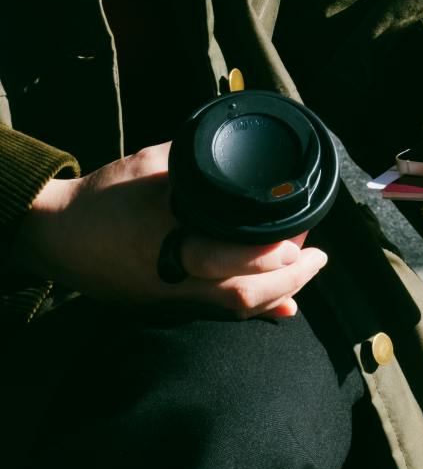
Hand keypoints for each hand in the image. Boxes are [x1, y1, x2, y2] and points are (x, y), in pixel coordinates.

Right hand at [13, 143, 327, 319]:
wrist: (56, 234)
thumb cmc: (105, 195)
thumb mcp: (154, 165)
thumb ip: (198, 163)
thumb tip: (243, 154)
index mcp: (168, 236)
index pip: (225, 255)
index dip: (266, 254)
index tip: (297, 239)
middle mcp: (172, 275)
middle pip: (239, 293)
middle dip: (289, 279)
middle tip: (318, 257)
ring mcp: (168, 297)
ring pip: (233, 309)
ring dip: (278, 293)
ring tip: (307, 269)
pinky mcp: (164, 307)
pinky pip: (218, 314)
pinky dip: (254, 309)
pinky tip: (282, 305)